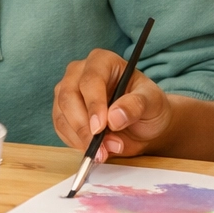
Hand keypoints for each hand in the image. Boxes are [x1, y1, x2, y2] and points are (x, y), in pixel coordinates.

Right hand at [52, 47, 171, 160]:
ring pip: (61, 114)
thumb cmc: (148, 106)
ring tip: (104, 151)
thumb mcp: (152, 102)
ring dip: (80, 138)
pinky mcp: (62, 111)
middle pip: (68, 95)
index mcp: (103, 61)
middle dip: (83, 126)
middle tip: (100, 148)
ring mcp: (67, 91)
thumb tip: (114, 117)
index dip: (93, 104)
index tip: (100, 128)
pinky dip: (75, 142)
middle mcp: (80, 72)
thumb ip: (135, 106)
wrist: (143, 123)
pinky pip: (60, 128)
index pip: (91, 79)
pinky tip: (94, 148)